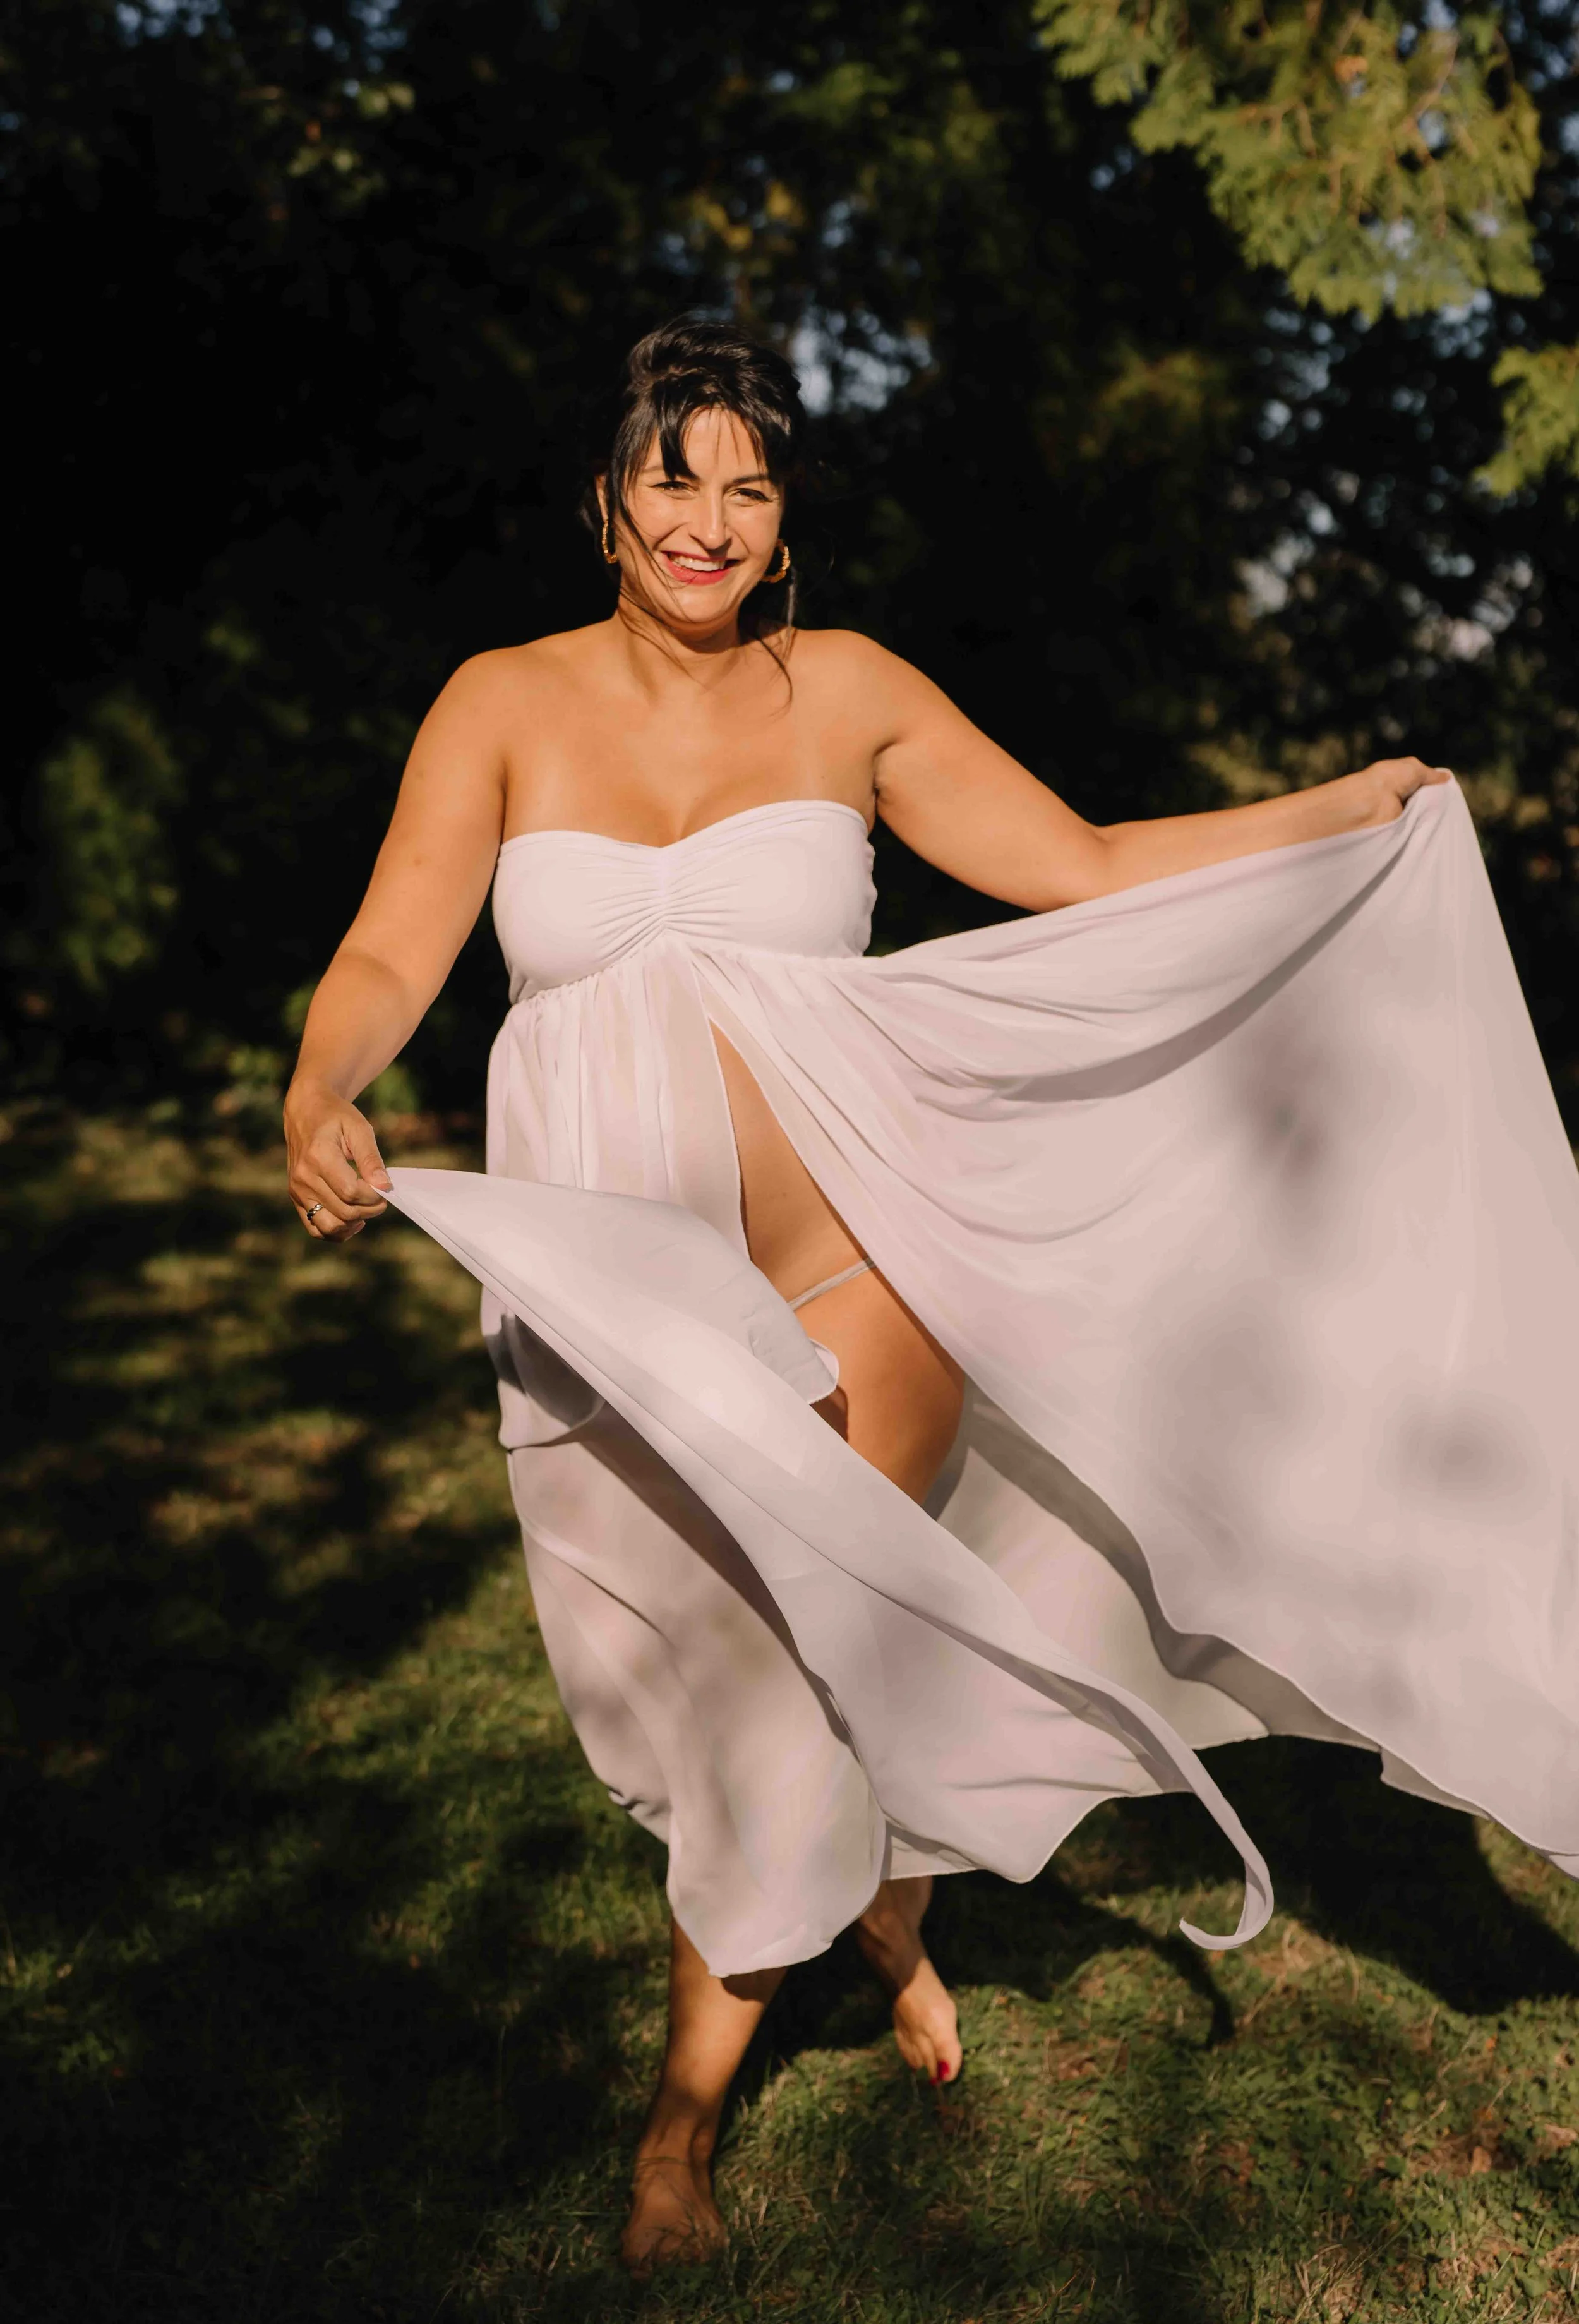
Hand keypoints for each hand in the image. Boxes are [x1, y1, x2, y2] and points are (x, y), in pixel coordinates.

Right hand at [284, 1078, 392, 1241]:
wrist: (305, 1112)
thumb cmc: (336, 1117)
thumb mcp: (359, 1129)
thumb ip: (372, 1160)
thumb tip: (385, 1187)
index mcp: (318, 1157)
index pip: (351, 1193)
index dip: (374, 1196)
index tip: (385, 1187)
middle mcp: (303, 1177)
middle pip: (344, 1212)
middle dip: (370, 1209)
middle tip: (381, 1197)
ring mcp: (297, 1190)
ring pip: (329, 1226)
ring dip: (354, 1223)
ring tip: (366, 1208)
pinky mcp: (296, 1198)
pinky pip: (316, 1228)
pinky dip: (337, 1230)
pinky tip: (352, 1220)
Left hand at [1348, 756, 1452, 826]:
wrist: (1368, 804)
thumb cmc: (1388, 779)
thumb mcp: (1413, 768)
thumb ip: (1430, 775)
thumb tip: (1446, 778)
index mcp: (1400, 782)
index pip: (1423, 788)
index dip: (1436, 790)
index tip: (1451, 794)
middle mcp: (1399, 799)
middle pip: (1425, 804)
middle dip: (1437, 805)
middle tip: (1452, 809)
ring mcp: (1399, 816)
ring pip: (1423, 818)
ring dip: (1432, 817)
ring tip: (1446, 819)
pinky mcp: (1398, 832)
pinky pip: (1417, 831)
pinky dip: (1425, 829)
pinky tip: (1436, 829)